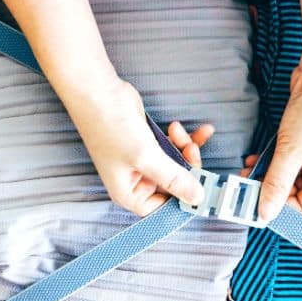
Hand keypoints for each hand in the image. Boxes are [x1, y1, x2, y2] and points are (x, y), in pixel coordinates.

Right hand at [68, 78, 207, 216]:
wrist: (98, 91)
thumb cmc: (109, 126)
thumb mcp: (145, 157)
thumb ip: (173, 179)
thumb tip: (197, 197)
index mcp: (129, 193)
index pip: (162, 209)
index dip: (183, 200)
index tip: (203, 188)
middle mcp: (136, 180)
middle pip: (174, 186)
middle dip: (187, 168)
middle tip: (193, 151)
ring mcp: (144, 162)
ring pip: (177, 165)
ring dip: (185, 149)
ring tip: (180, 133)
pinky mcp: (150, 144)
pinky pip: (174, 149)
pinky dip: (183, 139)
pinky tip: (182, 128)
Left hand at [256, 66, 301, 220]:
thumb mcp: (291, 151)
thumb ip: (276, 184)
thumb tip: (265, 213)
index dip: (280, 208)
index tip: (254, 205)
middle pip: (294, 192)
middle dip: (269, 189)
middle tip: (244, 186)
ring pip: (287, 175)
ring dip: (267, 174)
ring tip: (246, 170)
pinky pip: (286, 158)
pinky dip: (270, 160)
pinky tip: (254, 158)